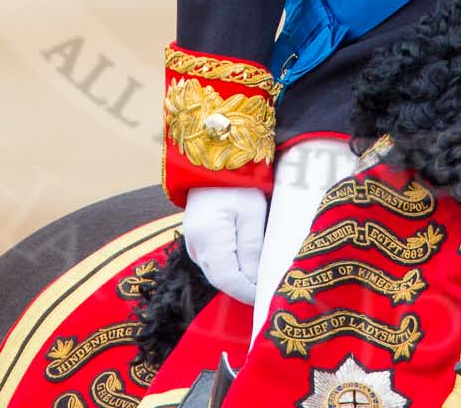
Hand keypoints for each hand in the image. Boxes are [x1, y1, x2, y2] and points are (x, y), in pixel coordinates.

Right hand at [182, 185, 265, 303]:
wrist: (213, 162)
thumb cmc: (236, 183)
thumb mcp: (252, 214)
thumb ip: (252, 249)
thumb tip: (255, 281)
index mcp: (209, 240)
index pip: (229, 281)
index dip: (248, 292)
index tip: (267, 297)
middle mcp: (196, 246)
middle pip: (221, 279)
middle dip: (244, 288)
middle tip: (267, 290)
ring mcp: (193, 242)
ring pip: (217, 272)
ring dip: (237, 278)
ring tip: (260, 277)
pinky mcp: (196, 238)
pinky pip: (213, 261)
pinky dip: (229, 266)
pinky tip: (246, 263)